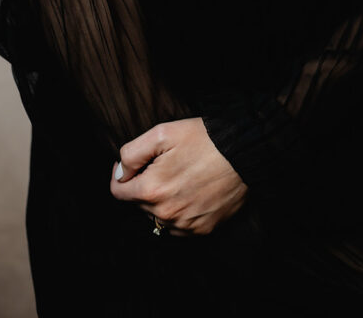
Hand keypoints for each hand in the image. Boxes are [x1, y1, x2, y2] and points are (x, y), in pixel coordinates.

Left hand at [109, 117, 247, 235]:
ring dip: (160, 201)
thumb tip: (120, 174)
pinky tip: (189, 193)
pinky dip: (178, 213)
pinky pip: (178, 227)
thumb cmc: (203, 139)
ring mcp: (185, 225)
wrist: (243, 152)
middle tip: (161, 165)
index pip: (118, 192)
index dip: (121, 175)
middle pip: (138, 204)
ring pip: (158, 217)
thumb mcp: (161, 133)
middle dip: (143, 185)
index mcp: (153, 189)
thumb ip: (131, 154)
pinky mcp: (202, 230)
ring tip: (177, 178)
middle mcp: (166, 213)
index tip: (133, 165)